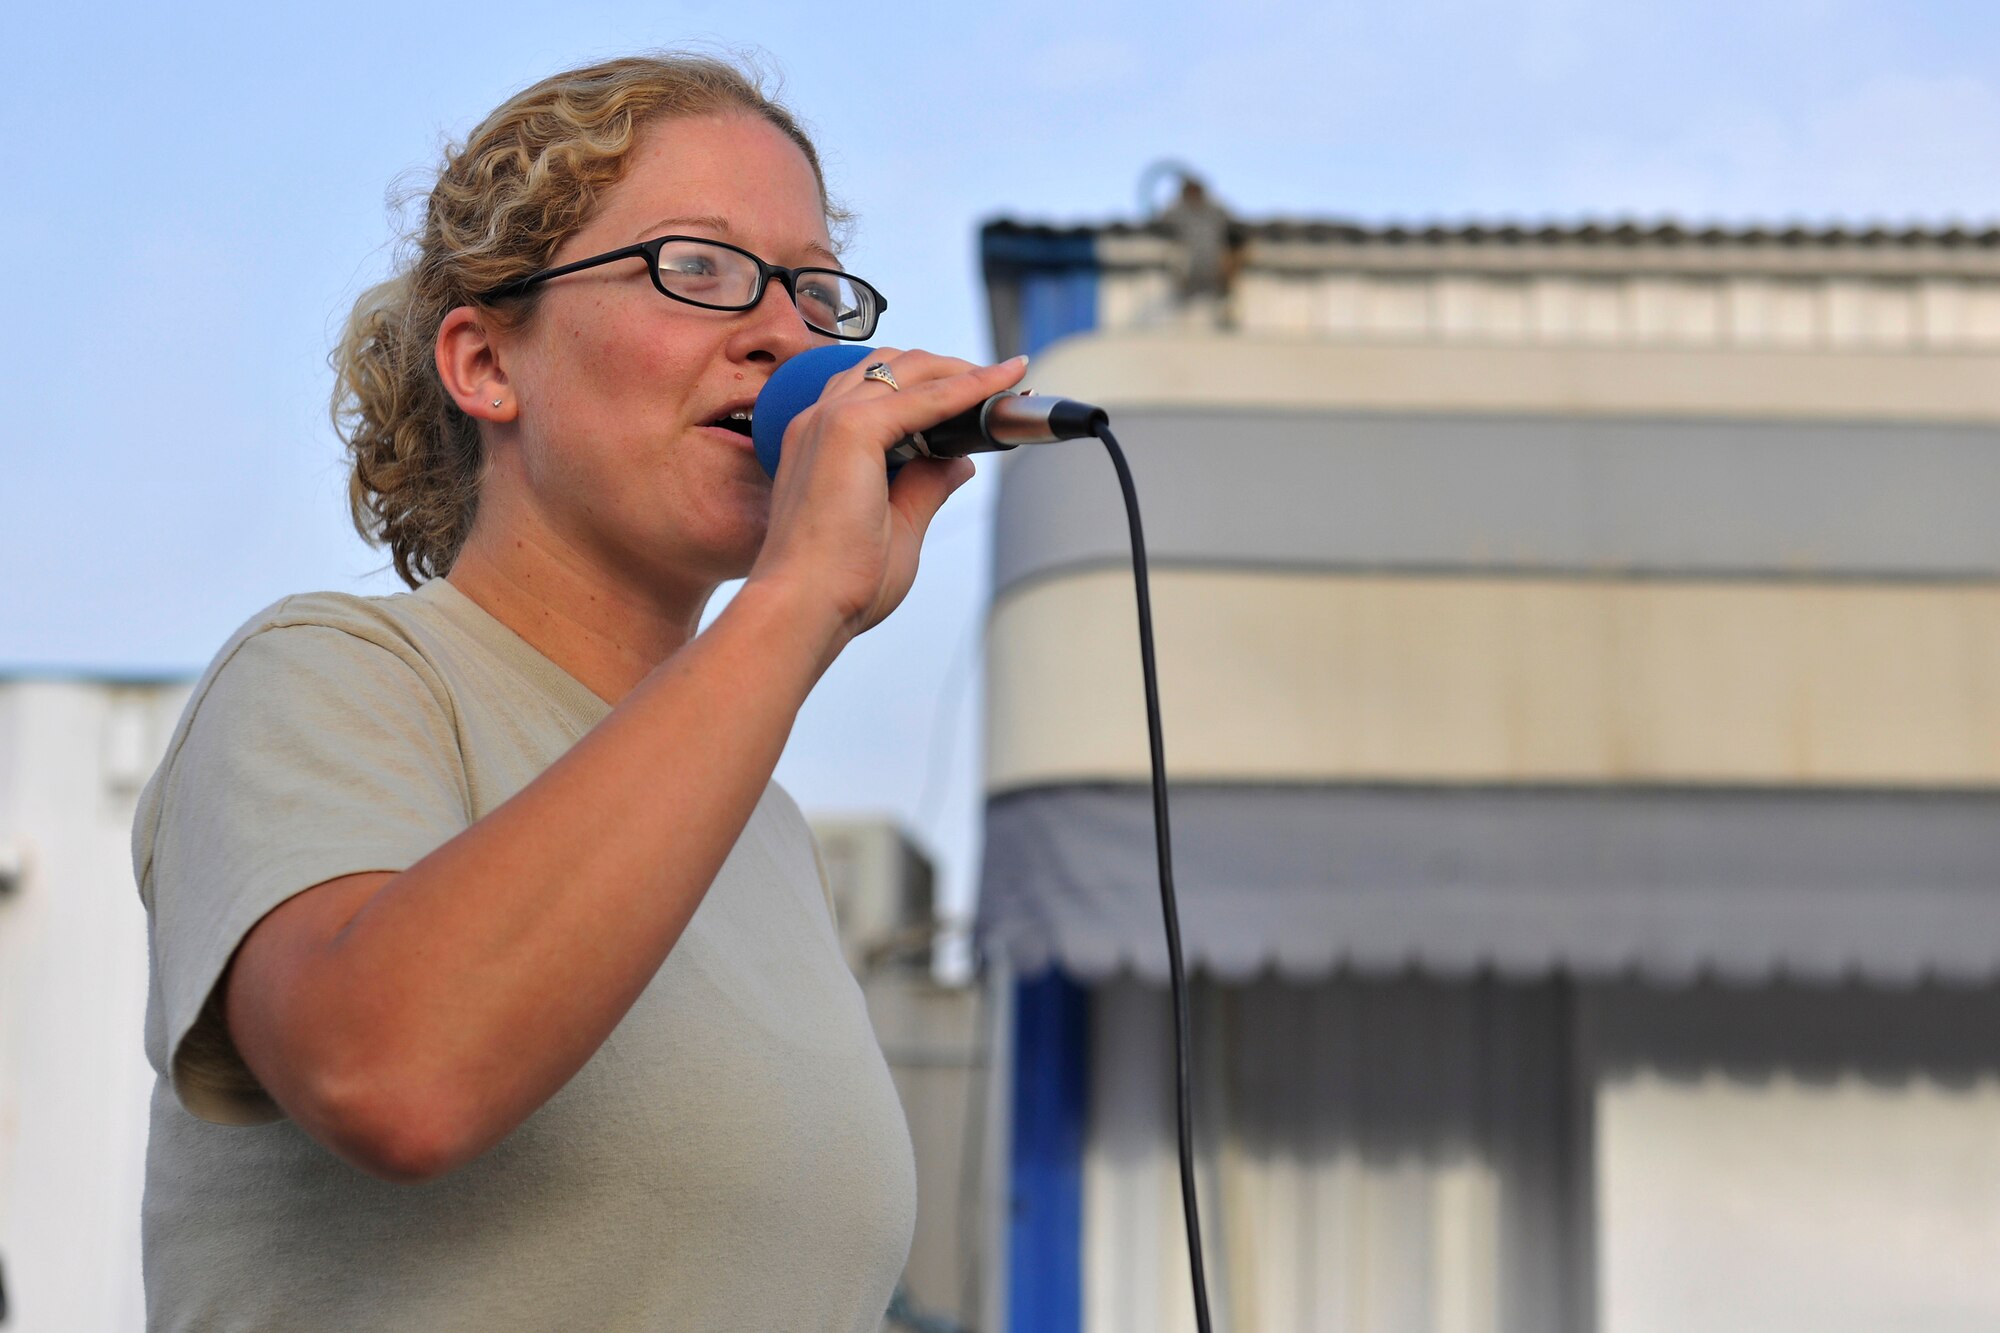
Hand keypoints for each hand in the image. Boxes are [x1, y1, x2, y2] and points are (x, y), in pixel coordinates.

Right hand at [747, 349, 1028, 653]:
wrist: (801, 607)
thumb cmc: (838, 583)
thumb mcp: (897, 526)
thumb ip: (925, 486)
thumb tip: (960, 462)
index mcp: (821, 442)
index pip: (879, 390)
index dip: (932, 386)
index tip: (979, 394)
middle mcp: (820, 420)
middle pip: (893, 366)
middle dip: (950, 368)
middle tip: (1000, 385)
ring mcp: (832, 419)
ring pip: (908, 368)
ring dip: (960, 369)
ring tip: (1004, 381)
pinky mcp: (851, 429)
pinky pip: (926, 396)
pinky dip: (967, 388)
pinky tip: (999, 386)